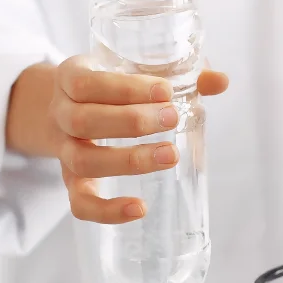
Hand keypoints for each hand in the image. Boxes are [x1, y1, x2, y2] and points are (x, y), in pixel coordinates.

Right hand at [49, 58, 227, 223]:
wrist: (71, 106)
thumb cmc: (113, 86)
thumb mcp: (134, 71)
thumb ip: (177, 74)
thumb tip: (221, 81)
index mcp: (71, 76)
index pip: (86, 83)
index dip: (125, 88)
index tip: (165, 91)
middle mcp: (61, 113)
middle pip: (83, 121)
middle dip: (131, 122)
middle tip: (172, 118)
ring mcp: (64, 151)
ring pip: (82, 161)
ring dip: (127, 160)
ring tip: (170, 155)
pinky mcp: (73, 183)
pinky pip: (80, 204)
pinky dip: (107, 211)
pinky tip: (140, 208)